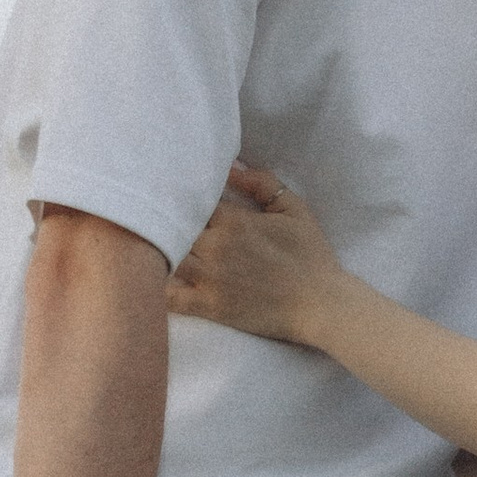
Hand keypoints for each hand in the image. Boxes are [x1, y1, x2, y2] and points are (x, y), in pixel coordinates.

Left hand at [167, 163, 340, 345]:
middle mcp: (216, 247)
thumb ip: (261, 183)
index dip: (184, 199)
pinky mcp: (209, 307)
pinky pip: (170, 297)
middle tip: (161, 220)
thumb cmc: (310, 255)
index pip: (191, 200)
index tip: (181, 199)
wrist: (321, 304)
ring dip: (159, 251)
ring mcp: (210, 278)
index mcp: (234, 221)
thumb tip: (230, 169)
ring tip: (156, 247)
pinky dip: (157, 288)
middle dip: (168, 222)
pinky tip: (155, 280)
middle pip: (174, 226)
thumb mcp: (293, 208)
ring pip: (165, 257)